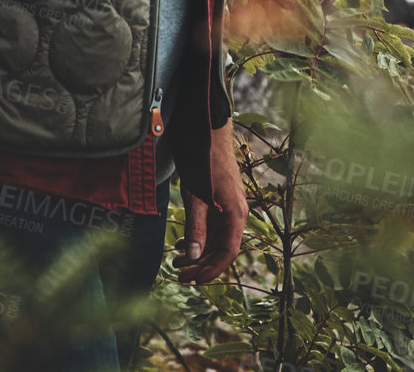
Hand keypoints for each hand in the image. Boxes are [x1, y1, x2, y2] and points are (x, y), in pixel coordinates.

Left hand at [175, 122, 247, 283]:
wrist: (208, 131)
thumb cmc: (204, 161)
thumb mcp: (196, 197)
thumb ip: (197, 228)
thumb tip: (195, 258)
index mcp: (236, 213)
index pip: (228, 252)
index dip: (212, 270)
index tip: (194, 281)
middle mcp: (236, 212)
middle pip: (222, 249)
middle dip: (202, 265)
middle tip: (179, 275)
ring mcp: (229, 207)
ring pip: (216, 239)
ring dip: (198, 253)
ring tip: (176, 262)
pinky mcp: (220, 201)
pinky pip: (212, 227)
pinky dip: (198, 238)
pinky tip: (183, 243)